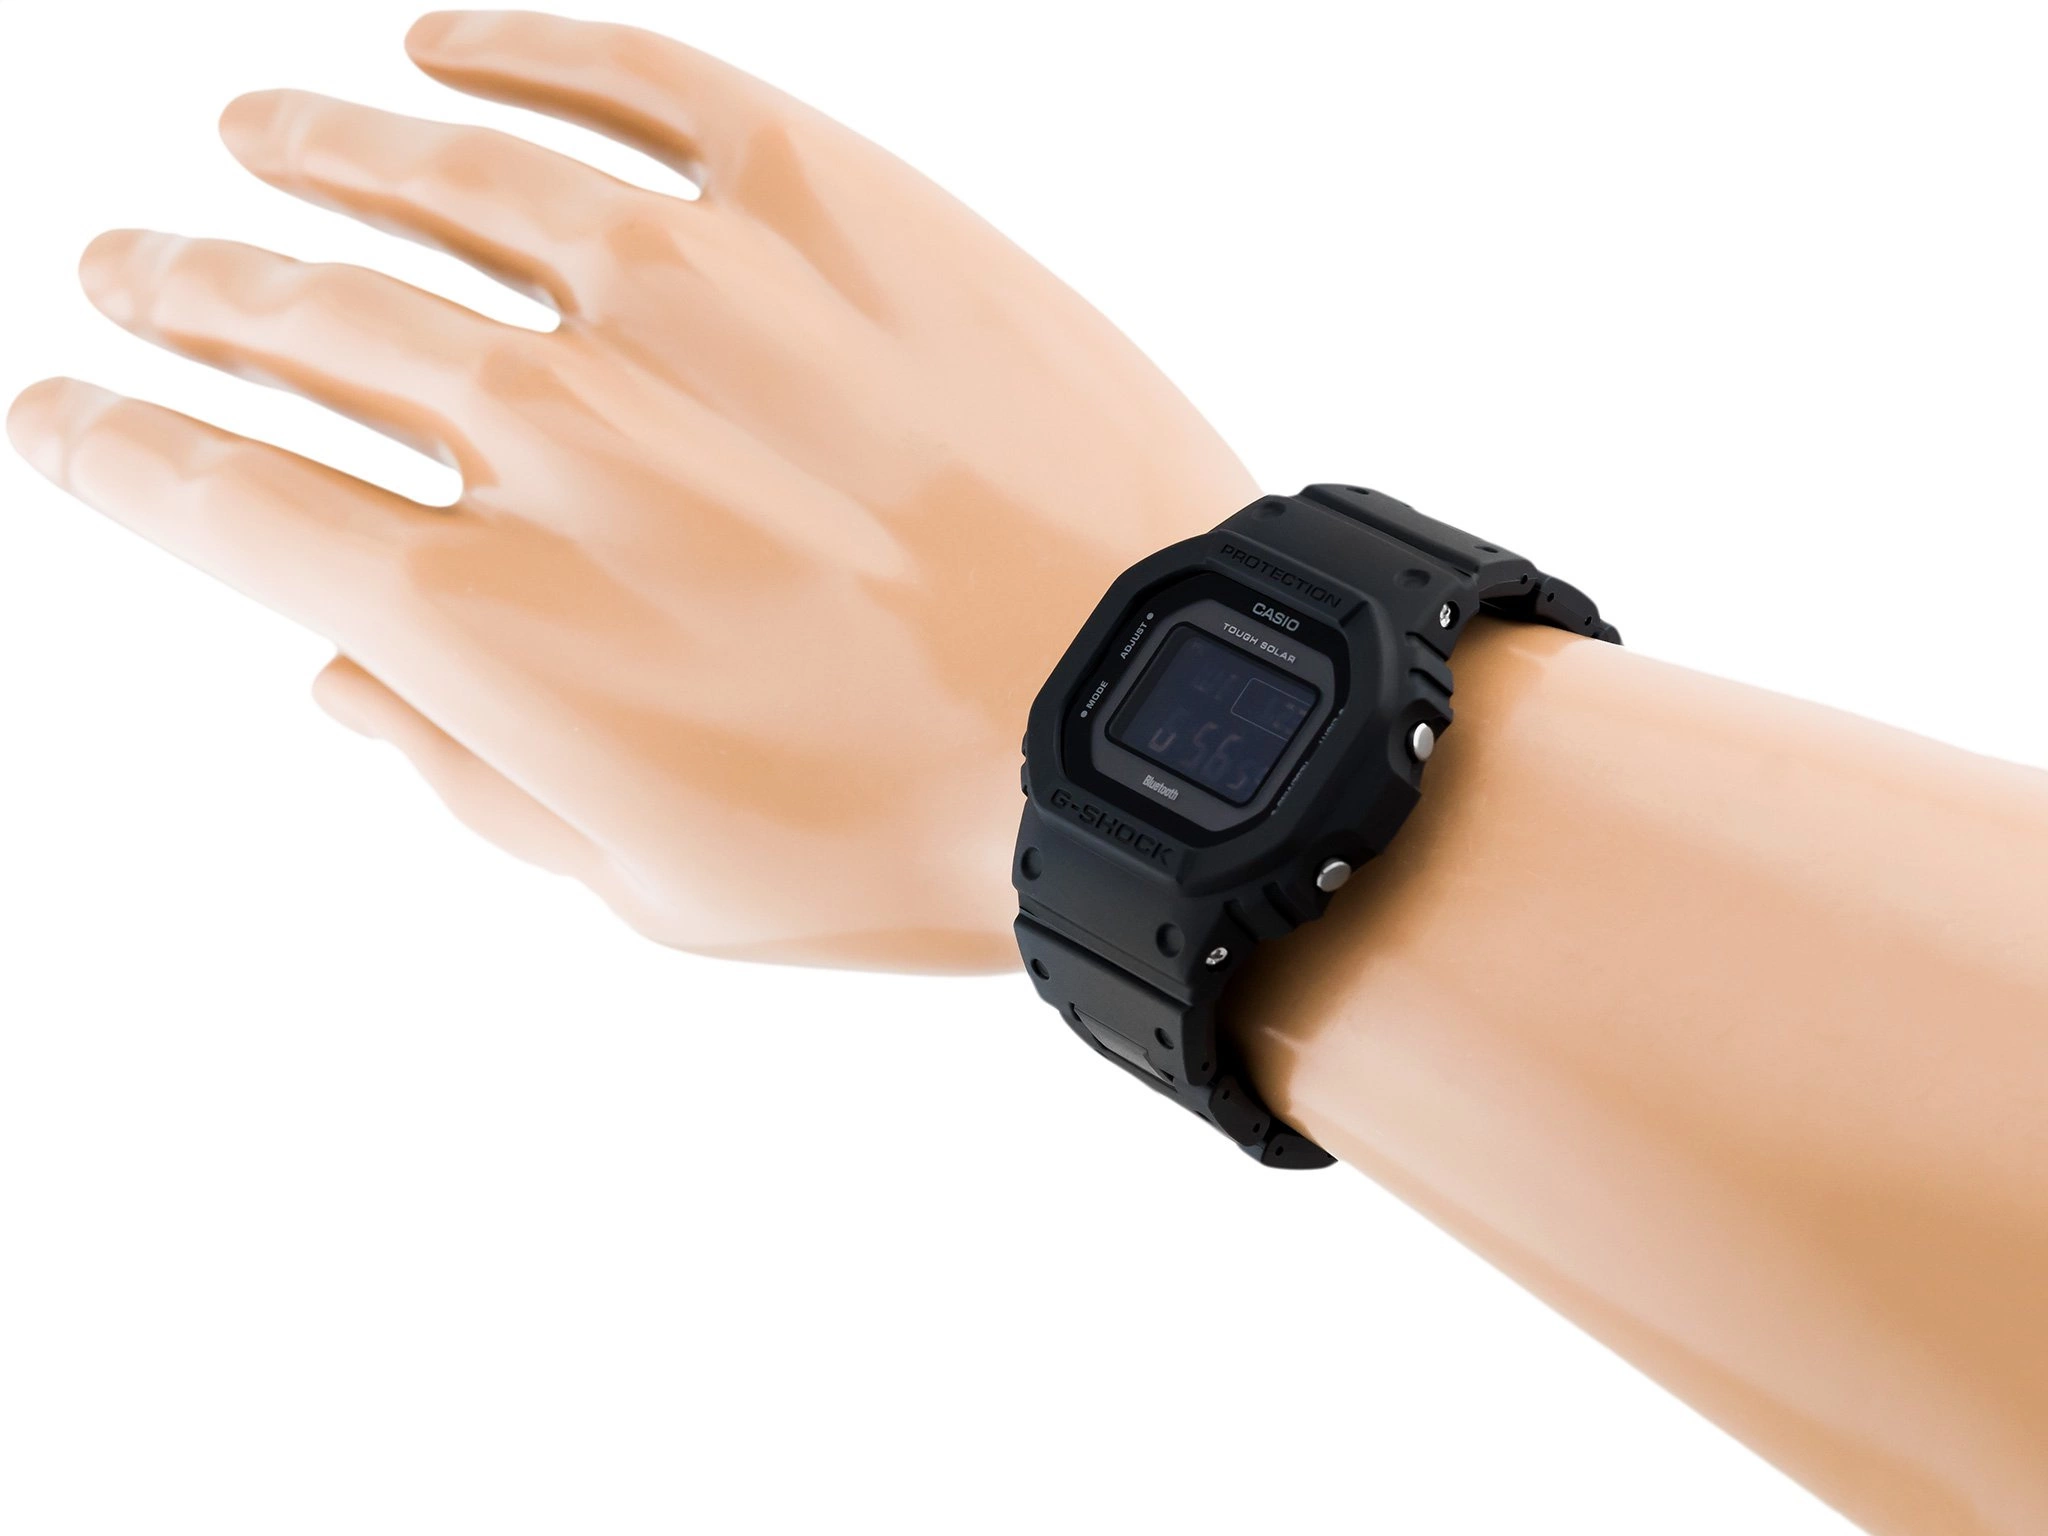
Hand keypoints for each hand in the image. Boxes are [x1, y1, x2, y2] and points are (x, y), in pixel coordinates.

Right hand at [6, 9, 1254, 970]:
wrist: (1139, 725)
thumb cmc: (912, 833)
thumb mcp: (657, 878)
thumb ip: (470, 772)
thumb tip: (344, 674)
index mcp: (489, 616)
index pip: (222, 502)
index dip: (113, 450)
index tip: (63, 416)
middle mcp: (553, 430)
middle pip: (302, 322)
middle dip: (186, 295)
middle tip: (128, 269)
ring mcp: (689, 291)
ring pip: (437, 179)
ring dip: (316, 155)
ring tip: (252, 138)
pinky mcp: (830, 201)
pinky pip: (633, 82)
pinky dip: (516, 55)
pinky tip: (438, 51)